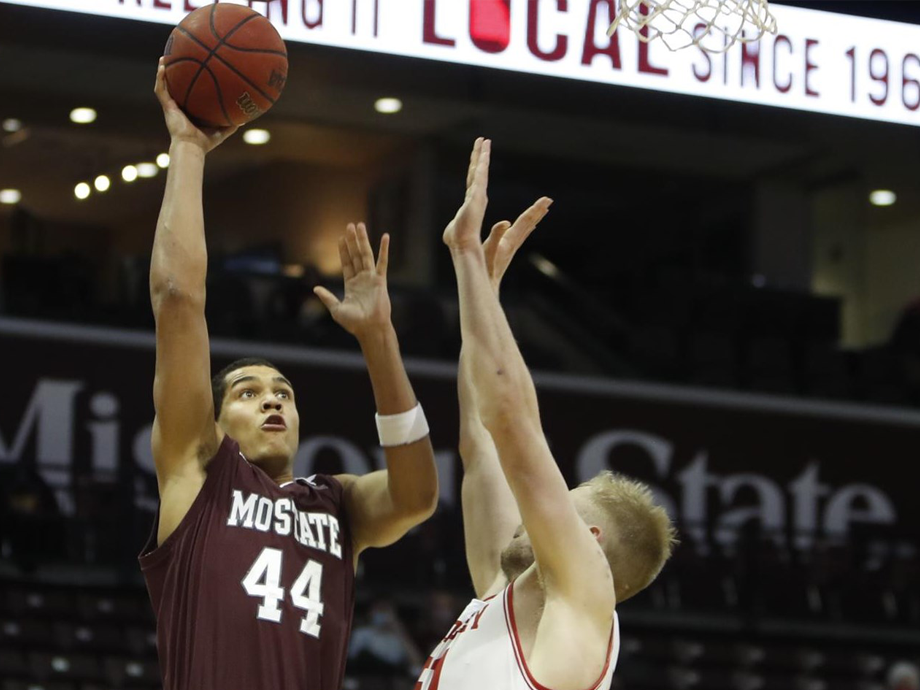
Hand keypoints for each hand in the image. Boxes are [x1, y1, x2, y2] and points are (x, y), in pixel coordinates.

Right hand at [154, 57, 237, 152]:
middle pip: (176, 86)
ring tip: (165, 57)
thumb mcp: (222, 131)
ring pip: (165, 85)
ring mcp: (171, 106)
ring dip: (163, 71)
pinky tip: (163, 66)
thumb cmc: (205, 142)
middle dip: (175, 73)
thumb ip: (231, 124)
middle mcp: (179, 107)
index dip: (189, 83)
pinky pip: (161, 89)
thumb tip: (244, 119)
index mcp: (189, 111)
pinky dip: (161, 78)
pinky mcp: (167, 107)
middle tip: (177, 58)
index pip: (189, 94)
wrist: (192, 147)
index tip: (193, 70)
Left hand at [314, 223, 391, 338]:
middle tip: (350, 225)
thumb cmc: (354, 323)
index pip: (346, 263)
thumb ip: (327, 298)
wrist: (370, 329)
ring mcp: (371, 279)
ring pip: (366, 255)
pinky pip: (382, 262)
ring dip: (363, 240)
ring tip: (360, 226)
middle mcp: (361, 279)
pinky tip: (385, 237)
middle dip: (352, 241)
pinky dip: (384, 249)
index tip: (340, 238)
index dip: (343, 250)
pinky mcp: (380, 280)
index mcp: (351, 285)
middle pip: (356, 255)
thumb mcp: (336, 310)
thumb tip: (316, 288)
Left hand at [443, 138, 490, 253]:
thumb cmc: (458, 240)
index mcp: (471, 202)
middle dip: (481, 156)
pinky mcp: (477, 194)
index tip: (479, 156)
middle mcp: (476, 195)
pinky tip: (484, 150)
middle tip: (483, 141)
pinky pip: (481, 174)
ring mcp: (478, 194)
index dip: (476, 168)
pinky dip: (483, 161)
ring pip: (480, 169)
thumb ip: (454, 227)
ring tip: (485, 140)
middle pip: (478, 171)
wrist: (462, 244)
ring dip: (482, 154)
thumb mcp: (453, 230)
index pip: (474, 181)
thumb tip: (451, 233)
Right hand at [483, 197, 551, 294]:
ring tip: (543, 210)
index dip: (534, 209)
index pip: (524, 221)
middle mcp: (513, 243)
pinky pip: (521, 236)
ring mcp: (511, 248)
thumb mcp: (487, 251)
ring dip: (534, 218)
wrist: (485, 288)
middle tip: (549, 200)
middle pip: (528, 224)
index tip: (546, 199)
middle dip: (538, 211)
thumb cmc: (483, 270)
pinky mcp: (507, 251)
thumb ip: (496, 236)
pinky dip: (527, 228)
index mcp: (509, 240)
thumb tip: (505, 222)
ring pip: (526, 229)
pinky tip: (530, 227)